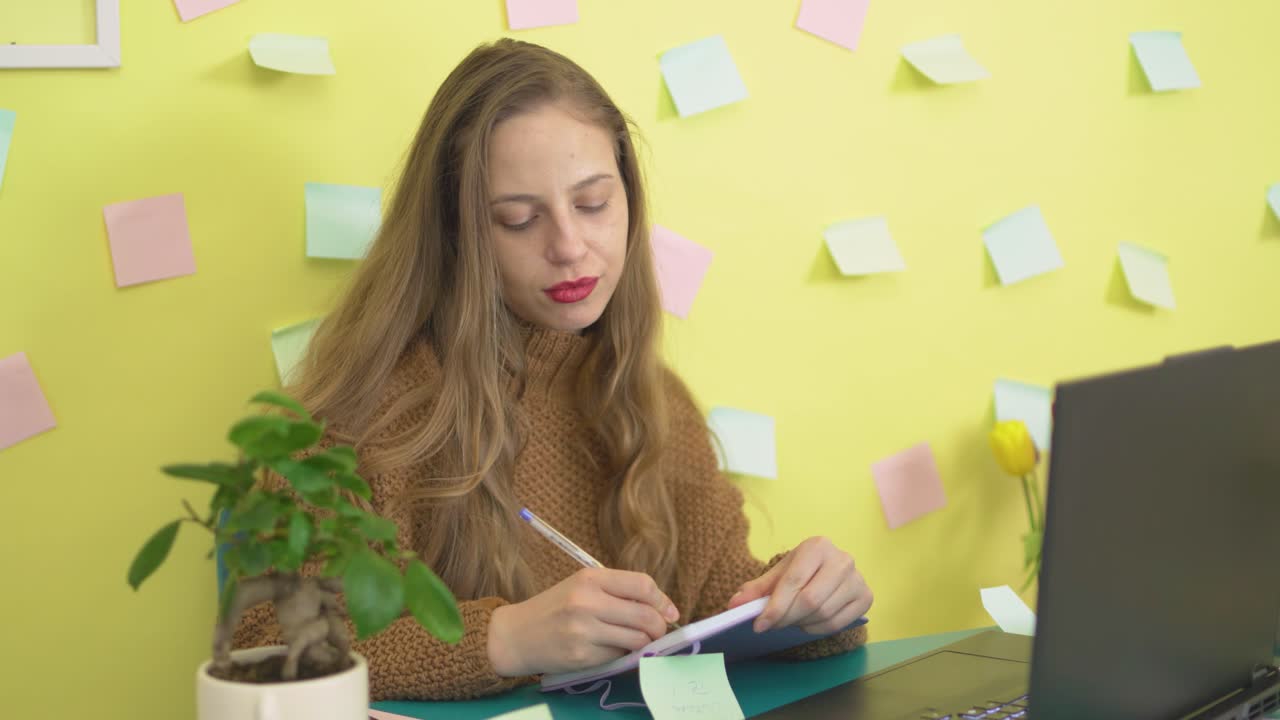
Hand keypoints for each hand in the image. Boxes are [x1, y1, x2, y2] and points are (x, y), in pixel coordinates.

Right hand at [487, 568, 680, 676]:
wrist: (516, 635)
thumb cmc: (554, 608)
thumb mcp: (581, 587)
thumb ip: (617, 592)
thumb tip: (662, 608)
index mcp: (590, 578)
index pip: (642, 585)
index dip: (662, 600)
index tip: (670, 612)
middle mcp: (587, 602)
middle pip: (645, 615)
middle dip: (659, 627)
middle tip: (658, 633)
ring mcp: (584, 630)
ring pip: (637, 639)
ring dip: (645, 643)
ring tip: (639, 642)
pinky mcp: (582, 656)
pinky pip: (618, 657)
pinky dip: (623, 655)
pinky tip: (614, 650)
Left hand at [726, 536, 871, 634]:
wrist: (829, 569)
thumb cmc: (801, 571)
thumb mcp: (778, 574)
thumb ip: (756, 590)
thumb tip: (734, 605)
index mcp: (817, 546)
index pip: (794, 581)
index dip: (775, 606)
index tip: (759, 624)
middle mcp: (842, 559)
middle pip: (810, 600)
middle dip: (787, 617)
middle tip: (772, 625)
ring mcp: (858, 579)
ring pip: (823, 614)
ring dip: (801, 623)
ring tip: (791, 619)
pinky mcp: (866, 597)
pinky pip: (837, 624)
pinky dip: (816, 629)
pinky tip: (808, 622)